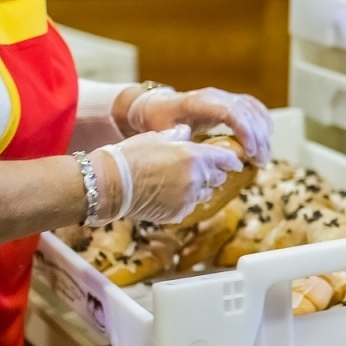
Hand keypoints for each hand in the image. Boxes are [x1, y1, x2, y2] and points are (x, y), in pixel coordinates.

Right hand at [93, 126, 243, 224]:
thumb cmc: (130, 156)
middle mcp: (197, 178)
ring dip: (198, 188)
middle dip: (213, 174)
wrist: (110, 183)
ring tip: (177, 182)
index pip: (226, 159)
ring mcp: (188, 198)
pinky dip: (183, 202)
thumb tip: (187, 132)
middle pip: (218, 178)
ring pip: (204, 194)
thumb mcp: (156, 137)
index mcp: (195, 156)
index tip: (235, 162)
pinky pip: (188, 207)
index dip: (232, 160)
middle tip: (200, 170)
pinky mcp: (178, 214)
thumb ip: (178, 136)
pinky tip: (166, 195)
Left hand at [125, 86, 272, 165]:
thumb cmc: (160, 122)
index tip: (250, 153)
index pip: (231, 112)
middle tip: (260, 161)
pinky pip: (253, 106)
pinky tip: (267, 136)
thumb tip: (201, 157)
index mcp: (199, 103)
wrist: (158, 106)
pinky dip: (263, 120)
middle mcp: (215, 96)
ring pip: (253, 109)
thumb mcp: (166, 134)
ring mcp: (224, 96)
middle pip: (247, 112)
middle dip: (258, 138)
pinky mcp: (230, 100)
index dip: (245, 131)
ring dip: (263, 133)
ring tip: (263, 156)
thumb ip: (183, 144)